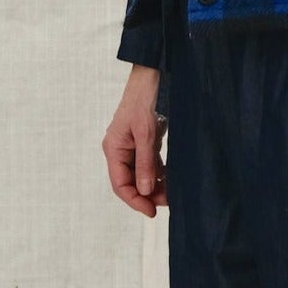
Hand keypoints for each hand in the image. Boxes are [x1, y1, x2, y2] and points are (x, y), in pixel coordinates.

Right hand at [104, 64, 166, 217]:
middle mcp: (120, 150)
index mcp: (114, 149)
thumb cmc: (145, 99)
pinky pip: (150, 164)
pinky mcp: (144, 141)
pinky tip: (172, 178)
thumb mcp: (147, 133)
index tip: (152, 212)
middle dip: (148, 195)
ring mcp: (132, 146)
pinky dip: (161, 173)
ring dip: (156, 185)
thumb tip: (146, 191)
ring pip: (142, 174)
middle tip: (168, 203)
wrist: (153, 76)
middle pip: (130, 182)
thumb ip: (146, 163)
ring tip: (173, 193)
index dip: (135, 200)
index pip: (120, 184)